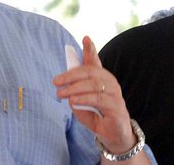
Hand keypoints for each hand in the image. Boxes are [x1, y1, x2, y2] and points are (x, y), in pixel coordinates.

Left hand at [53, 36, 136, 153]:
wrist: (113, 136)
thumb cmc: (97, 116)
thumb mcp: (82, 101)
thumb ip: (75, 92)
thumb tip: (66, 86)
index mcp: (101, 79)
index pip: (95, 61)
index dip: (90, 49)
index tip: (85, 38)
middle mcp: (110, 82)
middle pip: (90, 72)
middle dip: (71, 74)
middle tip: (56, 81)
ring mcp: (115, 93)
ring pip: (93, 84)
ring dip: (74, 88)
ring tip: (61, 93)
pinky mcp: (116, 106)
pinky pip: (98, 99)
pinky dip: (84, 98)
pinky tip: (73, 101)